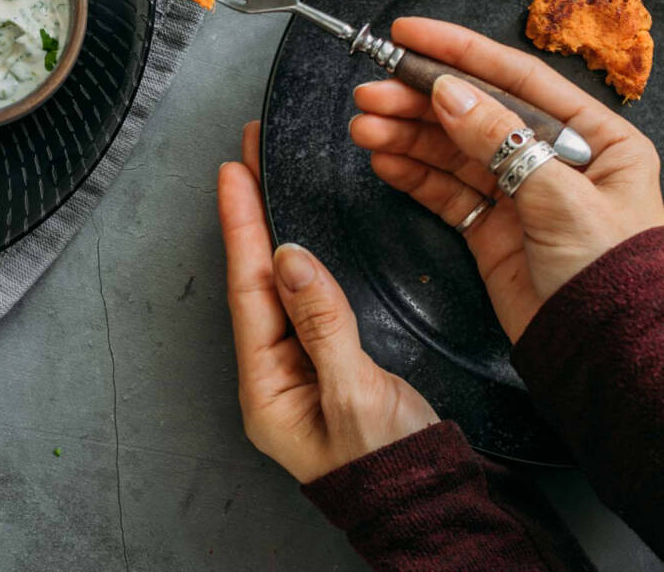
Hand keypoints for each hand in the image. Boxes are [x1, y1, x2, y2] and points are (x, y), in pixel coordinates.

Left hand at [218, 122, 438, 483]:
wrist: (435, 509)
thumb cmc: (395, 470)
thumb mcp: (356, 396)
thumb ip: (323, 325)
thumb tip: (289, 260)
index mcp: (267, 388)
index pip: (247, 290)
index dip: (241, 228)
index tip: (232, 173)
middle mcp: (274, 375)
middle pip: (255, 281)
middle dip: (248, 217)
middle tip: (244, 158)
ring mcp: (299, 368)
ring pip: (278, 286)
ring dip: (269, 231)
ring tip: (261, 181)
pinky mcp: (327, 362)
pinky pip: (304, 299)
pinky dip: (299, 259)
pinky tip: (297, 236)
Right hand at [352, 17, 663, 340]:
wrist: (606, 357)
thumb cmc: (616, 279)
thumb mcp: (561, 197)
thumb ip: (499, 141)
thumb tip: (449, 93)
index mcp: (592, 137)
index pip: (515, 77)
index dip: (458, 52)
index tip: (409, 34)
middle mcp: (554, 159)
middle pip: (473, 113)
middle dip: (417, 100)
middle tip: (371, 92)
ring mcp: (520, 194)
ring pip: (450, 151)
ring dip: (405, 135)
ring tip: (365, 126)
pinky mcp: (492, 230)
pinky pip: (443, 191)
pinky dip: (411, 174)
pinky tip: (384, 158)